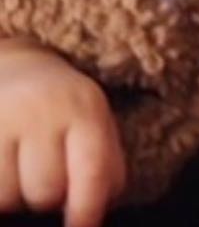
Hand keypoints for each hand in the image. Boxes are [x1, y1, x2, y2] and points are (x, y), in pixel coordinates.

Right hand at [0, 36, 125, 226]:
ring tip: (21, 165)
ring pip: (10, 197)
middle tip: (45, 172)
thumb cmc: (64, 109)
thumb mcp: (94, 123)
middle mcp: (44, 109)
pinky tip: (4, 165)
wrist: (17, 69)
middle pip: (46, 192)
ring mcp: (5, 119)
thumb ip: (105, 166)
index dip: (87, 211)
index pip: (93, 170)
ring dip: (16, 196)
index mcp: (86, 107)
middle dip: (47, 198)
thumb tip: (97, 212)